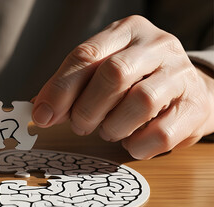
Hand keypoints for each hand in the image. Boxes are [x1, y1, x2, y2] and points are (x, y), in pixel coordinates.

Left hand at [32, 15, 213, 158]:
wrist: (188, 89)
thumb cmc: (135, 80)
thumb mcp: (101, 71)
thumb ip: (71, 86)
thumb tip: (40, 110)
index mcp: (126, 31)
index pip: (86, 55)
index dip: (60, 88)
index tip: (43, 115)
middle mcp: (157, 46)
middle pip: (113, 74)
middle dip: (87, 109)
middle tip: (79, 126)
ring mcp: (181, 74)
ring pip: (140, 102)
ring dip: (113, 127)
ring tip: (108, 131)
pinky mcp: (196, 106)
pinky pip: (162, 133)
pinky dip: (137, 144)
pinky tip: (131, 142)